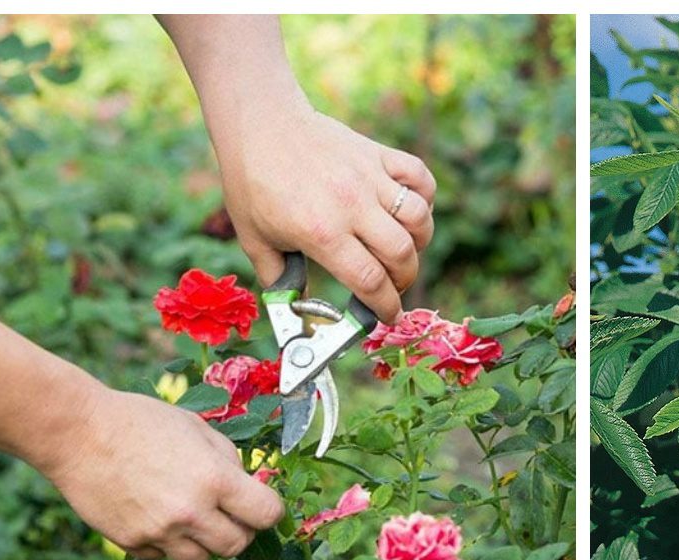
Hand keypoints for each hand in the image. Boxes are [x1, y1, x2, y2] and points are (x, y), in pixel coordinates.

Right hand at [38, 387, 285, 559]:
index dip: (270, 511)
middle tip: (229, 513)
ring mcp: (159, 532)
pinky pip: (162, 557)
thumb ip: (228, 460)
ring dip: (205, 543)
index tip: (262, 505)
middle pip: (237, 545)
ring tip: (192, 517)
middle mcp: (190, 513)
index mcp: (214, 479)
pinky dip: (167, 544)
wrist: (78, 433)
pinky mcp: (130, 543)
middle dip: (240, 530)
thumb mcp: (197, 428)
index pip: (266, 515)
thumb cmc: (140, 422)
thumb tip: (248, 486)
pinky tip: (156, 517)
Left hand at [215, 104, 435, 322]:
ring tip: (403, 249)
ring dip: (419, 243)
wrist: (260, 124)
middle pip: (402, 255)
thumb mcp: (254, 239)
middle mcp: (351, 206)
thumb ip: (278, 280)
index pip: (371, 281)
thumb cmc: (252, 184)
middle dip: (404, 280)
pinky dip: (426, 198)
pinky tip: (410, 210)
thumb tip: (297, 312)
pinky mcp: (378, 155)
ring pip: (419, 218)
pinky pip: (421, 178)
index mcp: (321, 232)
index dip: (386, 307)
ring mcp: (369, 177)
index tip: (388, 316)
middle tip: (392, 285)